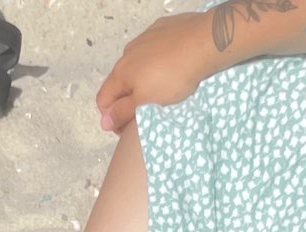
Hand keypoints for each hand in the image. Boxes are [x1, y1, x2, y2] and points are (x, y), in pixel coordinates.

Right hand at [95, 14, 220, 132]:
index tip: (127, 128)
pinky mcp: (160, 30)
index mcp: (120, 73)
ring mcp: (143, 39)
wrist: (202, 43)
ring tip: (161, 89)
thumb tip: (103, 122)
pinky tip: (170, 66)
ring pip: (135, 66)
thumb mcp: (146, 102)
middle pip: (118, 83)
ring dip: (141, 81)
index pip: (102, 100)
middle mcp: (127, 54)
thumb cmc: (173, 77)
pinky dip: (154, 63)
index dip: (111, 118)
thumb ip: (123, 112)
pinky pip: (150, 51)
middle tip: (146, 112)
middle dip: (127, 100)